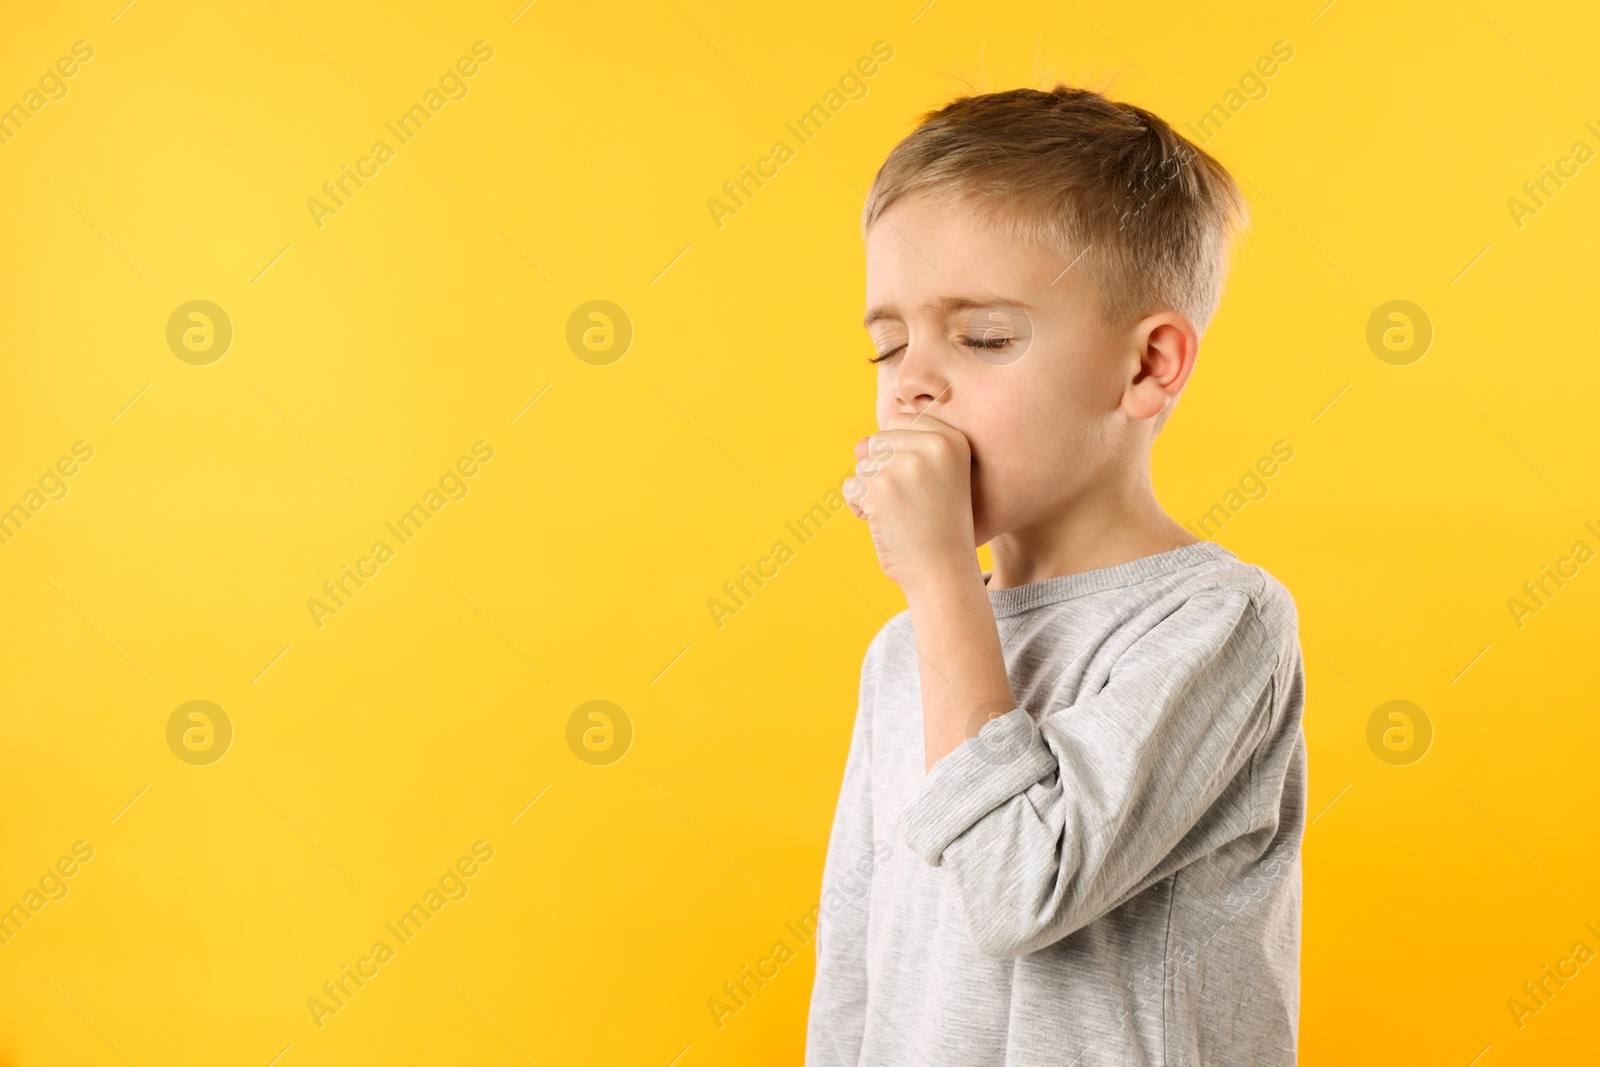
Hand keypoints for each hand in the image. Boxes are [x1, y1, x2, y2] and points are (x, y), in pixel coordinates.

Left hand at [843, 410, 977, 592]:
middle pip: (878, 441)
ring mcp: (907, 466)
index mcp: (952, 439)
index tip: (920, 483)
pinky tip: (885, 525)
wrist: (943, 572)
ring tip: (901, 516)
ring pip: (862, 465)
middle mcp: (933, 446)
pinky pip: (850, 489)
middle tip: (910, 503)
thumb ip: (896, 452)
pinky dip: (859, 509)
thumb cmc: (936, 526)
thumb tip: (859, 444)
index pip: (900, 421)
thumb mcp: (928, 480)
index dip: (898, 454)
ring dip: (871, 493)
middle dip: (883, 472)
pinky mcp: (881, 489)